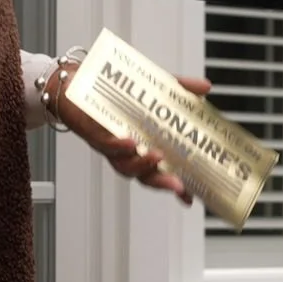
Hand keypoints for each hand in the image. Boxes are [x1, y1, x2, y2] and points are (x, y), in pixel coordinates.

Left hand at [45, 61, 210, 206]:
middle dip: (163, 182)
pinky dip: (118, 146)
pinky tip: (130, 142)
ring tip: (157, 158)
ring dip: (141, 165)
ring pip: (125, 165)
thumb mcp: (153, 88)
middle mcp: (126, 151)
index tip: (190, 198)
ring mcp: (110, 145)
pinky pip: (106, 145)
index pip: (161, 171)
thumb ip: (180, 88)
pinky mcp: (93, 134)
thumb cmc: (112, 92)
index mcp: (142, 145)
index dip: (175, 186)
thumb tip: (206, 87)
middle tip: (180, 186)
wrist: (76, 83)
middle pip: (145, 176)